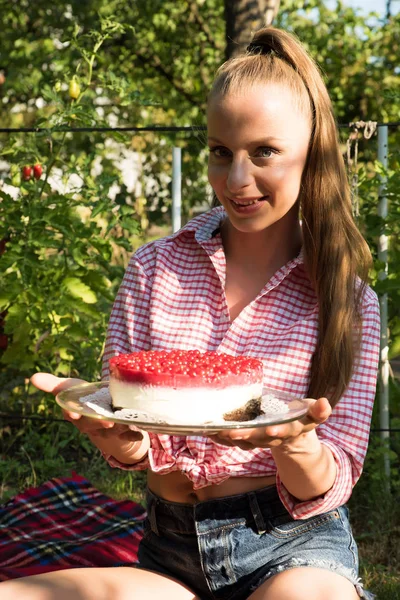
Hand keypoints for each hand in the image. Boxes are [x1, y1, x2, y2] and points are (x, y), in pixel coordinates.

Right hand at [31, 373, 146, 462]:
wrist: (104, 414)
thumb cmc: (83, 399)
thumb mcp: (69, 389)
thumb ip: (53, 384)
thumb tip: (32, 377)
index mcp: (77, 414)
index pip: (71, 413)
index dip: (71, 412)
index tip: (72, 411)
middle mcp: (91, 425)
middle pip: (93, 425)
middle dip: (99, 422)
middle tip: (106, 420)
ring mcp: (108, 430)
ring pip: (113, 431)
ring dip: (119, 429)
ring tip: (127, 423)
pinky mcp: (124, 431)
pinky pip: (130, 436)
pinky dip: (135, 436)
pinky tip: (140, 434)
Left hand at [208, 397, 330, 449]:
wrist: (290, 434)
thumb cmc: (301, 417)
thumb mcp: (313, 413)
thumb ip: (319, 411)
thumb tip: (325, 403)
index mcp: (290, 430)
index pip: (285, 431)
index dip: (279, 431)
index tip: (270, 429)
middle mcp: (273, 437)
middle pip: (258, 439)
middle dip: (245, 436)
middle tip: (232, 433)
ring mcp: (259, 440)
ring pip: (243, 441)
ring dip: (228, 437)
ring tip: (215, 430)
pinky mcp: (247, 439)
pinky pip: (233, 440)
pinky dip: (220, 437)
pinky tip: (208, 431)